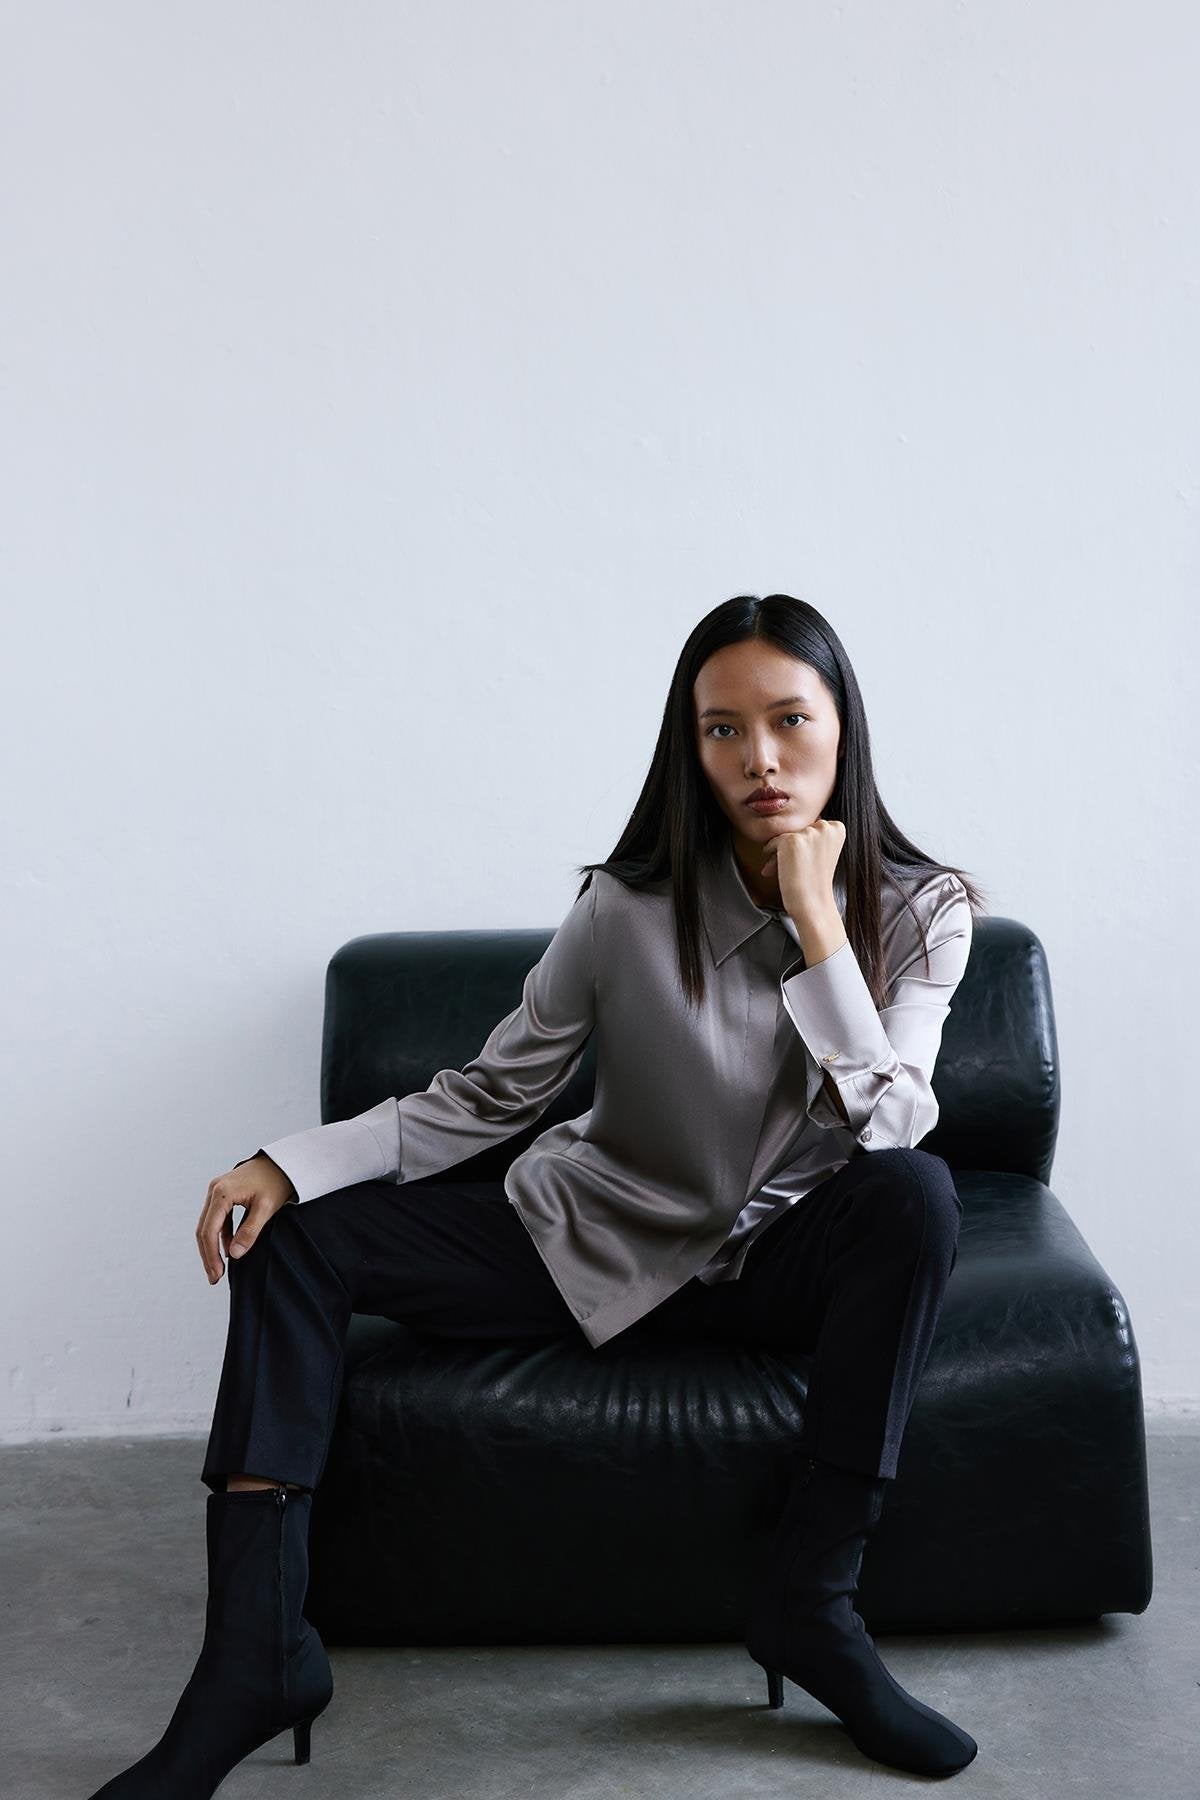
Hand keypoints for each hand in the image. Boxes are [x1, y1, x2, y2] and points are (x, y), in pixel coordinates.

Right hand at [196, 1153, 296, 1285]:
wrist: (283, 1162)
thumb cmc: (276, 1182)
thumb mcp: (266, 1208)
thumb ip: (250, 1231)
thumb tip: (234, 1255)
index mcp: (222, 1192)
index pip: (209, 1230)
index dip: (211, 1256)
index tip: (217, 1275)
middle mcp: (214, 1190)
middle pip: (203, 1229)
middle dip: (208, 1255)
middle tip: (214, 1278)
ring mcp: (217, 1190)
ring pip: (208, 1225)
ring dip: (212, 1247)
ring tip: (219, 1269)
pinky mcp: (223, 1193)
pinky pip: (217, 1218)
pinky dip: (221, 1235)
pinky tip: (228, 1250)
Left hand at [760, 817, 846, 924]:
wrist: (813, 902)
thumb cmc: (816, 881)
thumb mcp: (823, 852)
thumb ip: (814, 836)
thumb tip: (790, 826)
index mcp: (837, 827)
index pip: (811, 827)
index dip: (806, 844)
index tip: (808, 860)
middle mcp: (825, 826)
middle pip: (798, 830)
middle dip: (792, 847)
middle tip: (795, 866)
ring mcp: (808, 832)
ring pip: (785, 837)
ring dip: (781, 853)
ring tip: (786, 870)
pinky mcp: (792, 840)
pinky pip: (773, 842)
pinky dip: (772, 855)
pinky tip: (778, 868)